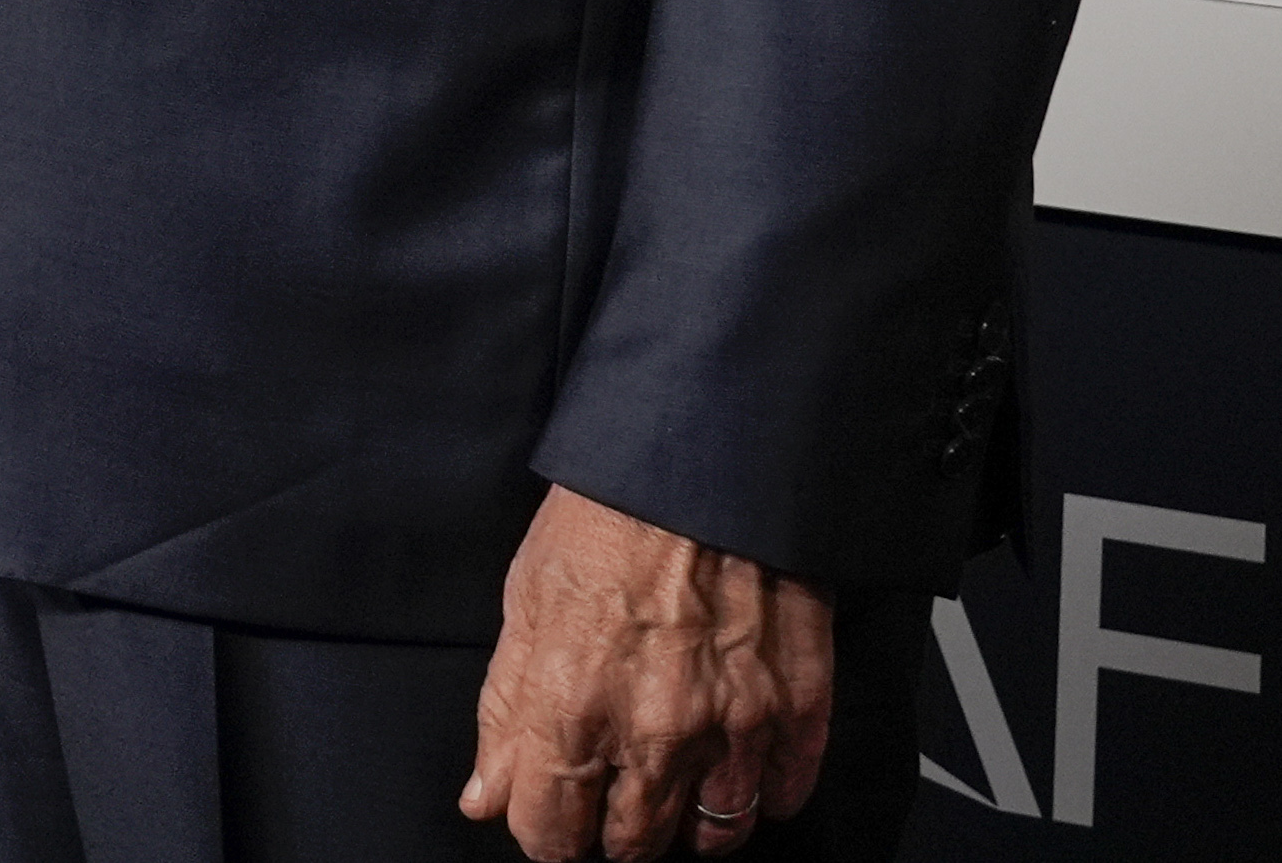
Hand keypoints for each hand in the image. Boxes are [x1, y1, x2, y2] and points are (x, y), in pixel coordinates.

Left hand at [459, 485, 832, 858]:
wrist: (700, 457)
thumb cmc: (605, 518)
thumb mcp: (525, 602)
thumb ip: (505, 712)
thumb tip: (486, 795)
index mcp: (573, 707)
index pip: (550, 836)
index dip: (545, 830)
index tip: (551, 810)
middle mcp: (655, 734)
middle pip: (631, 846)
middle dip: (612, 830)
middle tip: (612, 789)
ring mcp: (733, 726)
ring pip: (713, 837)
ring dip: (689, 823)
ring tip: (674, 782)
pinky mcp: (796, 708)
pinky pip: (781, 793)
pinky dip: (761, 791)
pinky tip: (737, 760)